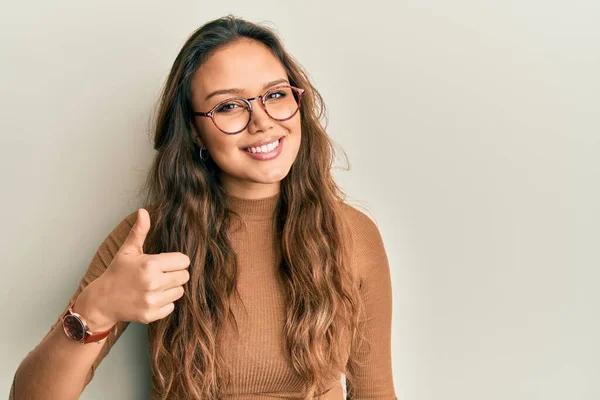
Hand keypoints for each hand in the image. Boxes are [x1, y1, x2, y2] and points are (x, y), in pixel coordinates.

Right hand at [88, 209, 190, 326]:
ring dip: (171, 288)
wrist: (102, 301)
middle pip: (184, 276)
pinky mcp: (151, 315)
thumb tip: (144, 211)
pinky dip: (165, 303)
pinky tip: (152, 297)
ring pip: (180, 292)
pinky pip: (171, 306)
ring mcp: (152, 300)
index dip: (177, 260)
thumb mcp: (127, 250)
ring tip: (156, 285)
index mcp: (150, 264)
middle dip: (176, 274)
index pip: (184, 261)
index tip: (167, 262)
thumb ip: (139, 231)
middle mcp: (153, 283)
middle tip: (162, 274)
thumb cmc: (117, 273)